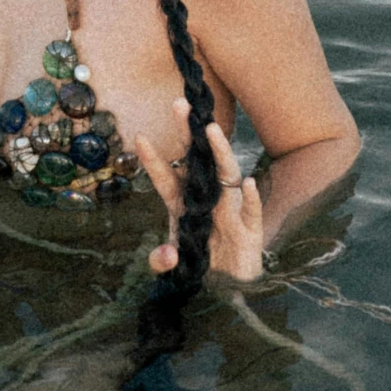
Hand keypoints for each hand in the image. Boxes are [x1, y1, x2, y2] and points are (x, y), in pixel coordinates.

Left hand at [136, 98, 265, 282]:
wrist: (231, 286)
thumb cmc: (202, 263)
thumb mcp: (177, 264)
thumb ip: (164, 260)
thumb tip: (164, 257)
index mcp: (184, 203)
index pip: (166, 177)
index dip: (153, 159)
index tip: (138, 136)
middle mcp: (207, 199)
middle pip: (197, 161)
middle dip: (188, 134)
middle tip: (179, 104)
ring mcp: (230, 211)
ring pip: (226, 174)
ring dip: (220, 152)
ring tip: (211, 129)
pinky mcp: (250, 230)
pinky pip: (251, 210)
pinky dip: (251, 198)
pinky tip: (249, 183)